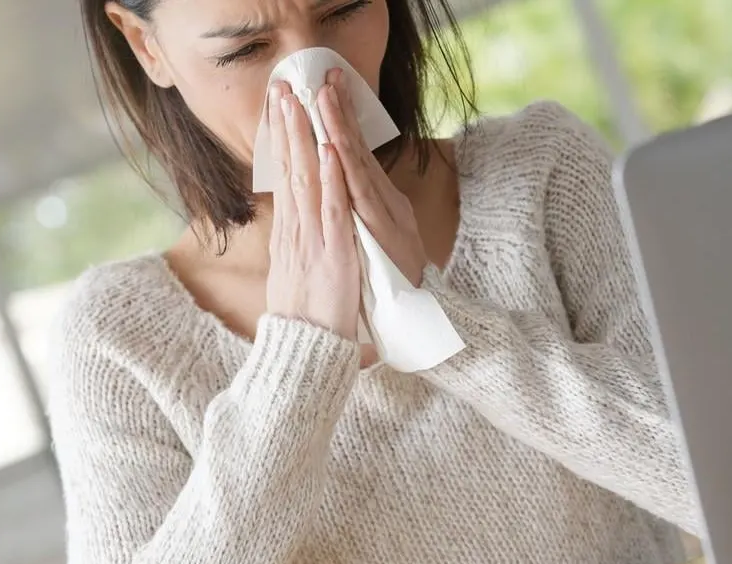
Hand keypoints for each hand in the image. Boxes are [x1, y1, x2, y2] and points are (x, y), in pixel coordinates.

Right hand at [264, 81, 360, 339]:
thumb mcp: (293, 274)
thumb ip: (295, 245)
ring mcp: (312, 241)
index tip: (279, 107)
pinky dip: (328, 179)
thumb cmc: (305, 320)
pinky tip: (326, 150)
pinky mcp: (332, 254)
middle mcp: (296, 231)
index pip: (283, 177)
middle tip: (281, 86)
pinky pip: (330, 211)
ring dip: (302, 139)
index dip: (282, 140)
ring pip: (304, 180)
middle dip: (286, 126)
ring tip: (299, 102)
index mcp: (289, 234)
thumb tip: (291, 225)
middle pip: (288, 169)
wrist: (305, 355)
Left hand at [317, 69, 428, 286]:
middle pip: (354, 152)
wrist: (406, 319)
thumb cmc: (387, 281)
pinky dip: (346, 172)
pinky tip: (336, 147)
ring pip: (354, 167)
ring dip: (340, 129)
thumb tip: (346, 189)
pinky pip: (358, 200)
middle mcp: (377, 203)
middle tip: (326, 76)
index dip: (338, 122)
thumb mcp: (370, 240)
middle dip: (339, 112)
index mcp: (372, 203)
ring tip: (327, 96)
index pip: (350, 156)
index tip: (325, 89)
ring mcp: (377, 216)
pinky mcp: (376, 234)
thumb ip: (360, 213)